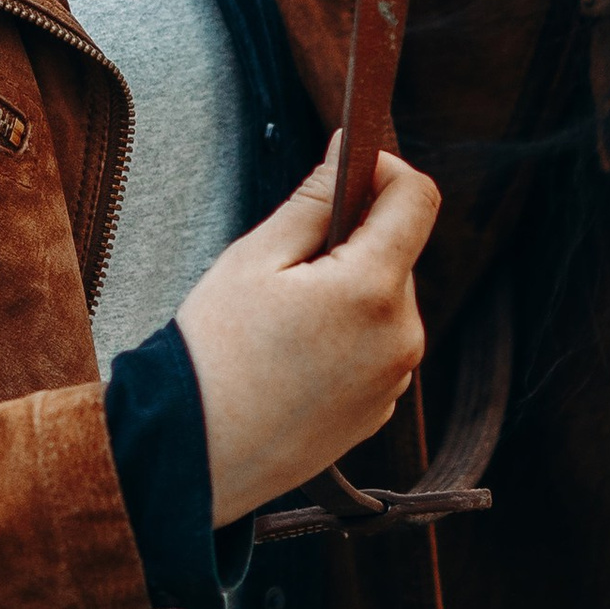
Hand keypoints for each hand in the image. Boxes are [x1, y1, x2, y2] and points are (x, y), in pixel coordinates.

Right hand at [174, 145, 438, 526]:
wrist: (192, 456)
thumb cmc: (213, 353)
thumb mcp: (255, 257)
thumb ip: (314, 199)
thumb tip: (348, 152)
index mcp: (373, 289)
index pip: (416, 196)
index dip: (383, 168)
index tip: (344, 169)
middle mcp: (401, 337)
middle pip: (397, 251)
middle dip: (353, 240)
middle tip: (285, 265)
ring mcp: (395, 380)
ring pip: (386, 300)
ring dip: (350, 289)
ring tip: (282, 321)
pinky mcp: (380, 410)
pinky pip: (377, 347)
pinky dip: (348, 336)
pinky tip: (293, 358)